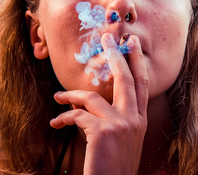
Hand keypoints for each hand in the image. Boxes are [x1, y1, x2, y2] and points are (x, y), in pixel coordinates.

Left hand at [50, 33, 148, 174]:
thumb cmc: (113, 167)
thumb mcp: (121, 141)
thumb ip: (115, 120)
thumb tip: (90, 102)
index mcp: (140, 121)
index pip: (142, 85)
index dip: (137, 61)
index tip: (131, 43)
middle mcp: (135, 120)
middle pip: (126, 79)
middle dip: (116, 55)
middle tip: (107, 37)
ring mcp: (121, 125)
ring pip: (92, 96)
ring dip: (71, 94)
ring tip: (58, 96)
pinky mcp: (103, 132)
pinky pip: (77, 115)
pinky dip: (63, 117)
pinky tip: (55, 122)